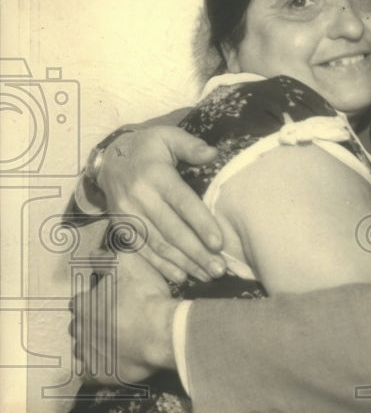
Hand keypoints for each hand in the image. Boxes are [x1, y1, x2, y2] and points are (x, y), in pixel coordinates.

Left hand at [71, 247, 178, 384]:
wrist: (161, 332)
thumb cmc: (143, 296)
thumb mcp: (126, 264)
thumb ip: (106, 258)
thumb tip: (93, 254)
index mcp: (83, 305)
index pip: (79, 302)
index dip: (94, 301)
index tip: (109, 301)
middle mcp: (80, 331)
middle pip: (80, 328)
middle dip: (92, 325)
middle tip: (114, 322)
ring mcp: (89, 355)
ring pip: (84, 351)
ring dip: (95, 346)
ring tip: (115, 344)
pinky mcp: (102, 375)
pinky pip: (91, 375)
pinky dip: (99, 369)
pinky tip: (111, 364)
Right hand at [97, 126, 224, 283]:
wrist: (109, 159)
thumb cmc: (147, 148)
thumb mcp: (167, 136)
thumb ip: (190, 145)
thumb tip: (213, 153)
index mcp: (156, 175)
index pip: (182, 203)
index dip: (201, 224)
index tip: (218, 244)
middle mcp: (140, 197)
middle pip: (172, 230)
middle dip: (197, 253)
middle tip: (220, 269)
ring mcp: (128, 214)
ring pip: (159, 244)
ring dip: (184, 263)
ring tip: (208, 275)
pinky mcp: (121, 226)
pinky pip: (143, 250)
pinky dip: (162, 266)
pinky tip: (182, 276)